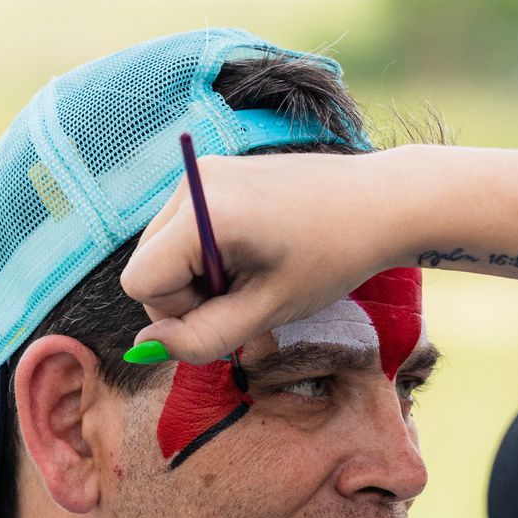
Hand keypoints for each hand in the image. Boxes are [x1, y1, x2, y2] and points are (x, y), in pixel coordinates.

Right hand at [120, 151, 404, 363]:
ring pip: (163, 250)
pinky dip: (209, 253)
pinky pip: (184, 230)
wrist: (378, 203)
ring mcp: (202, 172)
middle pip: (146, 265)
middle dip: (189, 294)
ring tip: (257, 269)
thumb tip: (147, 346)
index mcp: (205, 213)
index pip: (140, 283)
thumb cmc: (330, 258)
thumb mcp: (267, 311)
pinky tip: (256, 249)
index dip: (178, 312)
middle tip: (251, 291)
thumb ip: (203, 338)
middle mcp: (193, 181)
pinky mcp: (214, 172)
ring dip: (200, 275)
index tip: (231, 306)